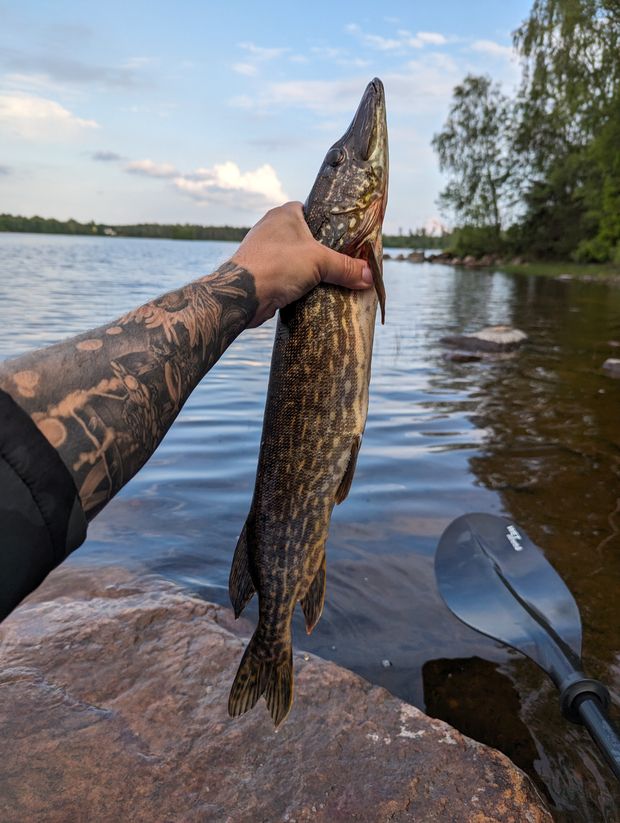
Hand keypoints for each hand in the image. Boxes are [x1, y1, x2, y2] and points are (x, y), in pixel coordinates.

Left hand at [231, 201, 372, 326]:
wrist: (241, 294)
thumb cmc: (277, 265)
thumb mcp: (319, 262)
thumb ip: (345, 267)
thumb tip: (369, 275)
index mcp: (284, 214)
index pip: (312, 210)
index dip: (329, 223)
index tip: (345, 237)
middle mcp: (272, 228)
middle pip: (306, 237)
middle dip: (322, 251)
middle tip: (344, 262)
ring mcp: (264, 251)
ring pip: (295, 257)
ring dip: (309, 269)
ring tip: (331, 279)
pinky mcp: (261, 272)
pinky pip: (286, 274)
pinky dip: (297, 282)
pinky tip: (311, 292)